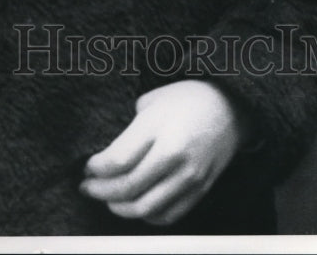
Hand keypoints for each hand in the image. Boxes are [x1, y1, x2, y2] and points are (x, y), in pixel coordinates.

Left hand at [79, 80, 248, 225]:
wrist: (230, 107)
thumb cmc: (187, 99)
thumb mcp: (152, 101)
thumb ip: (131, 130)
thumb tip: (109, 157)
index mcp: (158, 127)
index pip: (116, 161)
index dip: (95, 169)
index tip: (87, 167)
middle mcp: (173, 154)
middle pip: (126, 187)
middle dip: (100, 191)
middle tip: (88, 187)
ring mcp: (189, 176)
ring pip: (144, 208)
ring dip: (119, 208)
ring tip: (108, 199)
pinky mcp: (200, 190)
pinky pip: (167, 215)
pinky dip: (146, 216)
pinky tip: (135, 205)